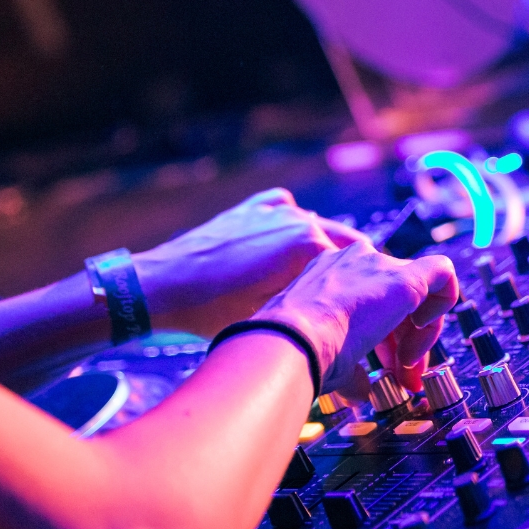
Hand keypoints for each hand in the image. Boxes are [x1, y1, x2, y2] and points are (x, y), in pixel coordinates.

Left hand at [133, 188, 367, 335]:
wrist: (160, 288)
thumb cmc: (213, 311)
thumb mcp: (271, 317)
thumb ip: (313, 306)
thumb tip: (337, 318)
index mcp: (308, 245)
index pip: (355, 264)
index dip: (362, 285)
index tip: (369, 300)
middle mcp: (297, 219)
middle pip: (341, 241)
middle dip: (350, 264)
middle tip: (352, 290)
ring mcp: (272, 211)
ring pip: (314, 226)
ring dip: (322, 246)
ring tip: (320, 274)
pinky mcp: (251, 210)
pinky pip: (285, 209)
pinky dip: (293, 224)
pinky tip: (288, 243)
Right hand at [253, 241, 457, 401]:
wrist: (290, 342)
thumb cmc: (296, 353)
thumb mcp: (326, 359)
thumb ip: (351, 370)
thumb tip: (362, 391)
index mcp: (329, 278)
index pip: (372, 304)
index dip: (387, 340)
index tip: (387, 369)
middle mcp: (353, 264)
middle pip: (398, 300)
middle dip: (407, 343)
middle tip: (404, 377)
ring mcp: (377, 265)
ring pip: (420, 292)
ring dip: (420, 337)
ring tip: (407, 371)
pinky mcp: (404, 277)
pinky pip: (443, 273)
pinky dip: (444, 304)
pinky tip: (423, 336)